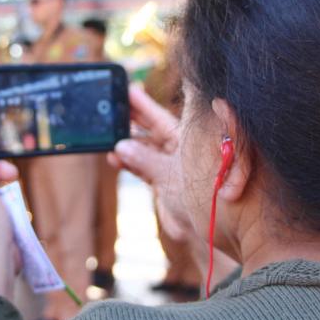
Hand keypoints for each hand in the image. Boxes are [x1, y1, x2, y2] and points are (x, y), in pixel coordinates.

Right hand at [108, 86, 192, 240]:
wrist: (211, 231)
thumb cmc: (203, 198)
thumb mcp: (171, 175)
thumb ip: (145, 161)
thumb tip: (121, 147)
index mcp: (189, 137)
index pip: (164, 113)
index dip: (148, 102)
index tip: (130, 88)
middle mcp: (180, 147)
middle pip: (152, 125)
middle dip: (132, 116)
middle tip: (112, 103)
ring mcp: (171, 164)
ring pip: (145, 146)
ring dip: (127, 142)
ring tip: (108, 134)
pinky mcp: (163, 181)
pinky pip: (143, 166)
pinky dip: (129, 162)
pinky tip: (114, 158)